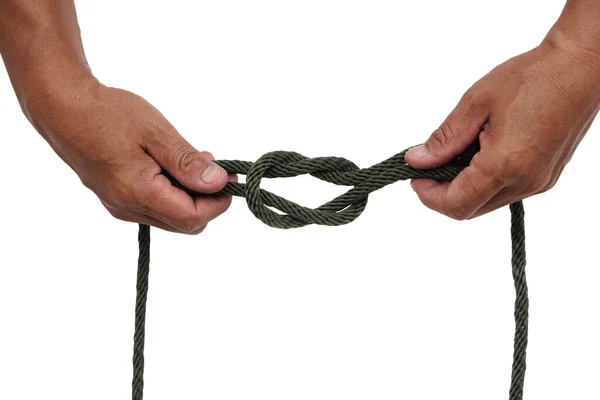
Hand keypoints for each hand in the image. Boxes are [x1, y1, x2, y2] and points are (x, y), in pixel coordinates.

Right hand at [26, 76, 232, 233]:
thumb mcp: (155, 132)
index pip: (194, 218)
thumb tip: (218, 183)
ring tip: (191, 159)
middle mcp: (128, 209)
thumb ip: (187, 163)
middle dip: (206, 199)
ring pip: (170, 216)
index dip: (218, 202)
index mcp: (139, 193)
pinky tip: (170, 164)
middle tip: (212, 165)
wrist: (62, 108)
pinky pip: (154, 206)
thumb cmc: (106, 114)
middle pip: (185, 223)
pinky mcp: (116, 199)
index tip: (228, 176)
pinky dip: (171, 191)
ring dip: (189, 194)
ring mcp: (120, 207)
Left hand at [405, 31, 599, 219]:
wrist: (580, 67)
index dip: (429, 196)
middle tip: (428, 166)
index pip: (456, 204)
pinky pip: (506, 192)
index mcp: (505, 165)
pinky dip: (484, 182)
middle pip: (470, 210)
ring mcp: (539, 182)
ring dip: (463, 188)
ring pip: (487, 203)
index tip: (415, 176)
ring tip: (453, 155)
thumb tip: (418, 159)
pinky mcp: (546, 176)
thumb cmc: (533, 77)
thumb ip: (445, 138)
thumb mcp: (476, 104)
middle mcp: (525, 182)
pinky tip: (477, 155)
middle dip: (442, 194)